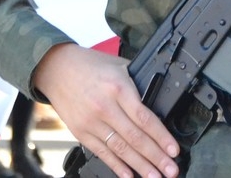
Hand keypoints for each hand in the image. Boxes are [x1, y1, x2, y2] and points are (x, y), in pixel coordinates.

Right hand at [32, 43, 179, 177]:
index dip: (161, 137)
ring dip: (140, 166)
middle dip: (156, 157)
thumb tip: (158, 100)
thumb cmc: (89, 65)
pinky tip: (129, 175)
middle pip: (135, 138)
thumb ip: (137, 83)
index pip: (144, 118)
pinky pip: (102, 153)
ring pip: (121, 149)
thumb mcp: (118, 65)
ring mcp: (91, 122)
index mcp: (118, 88)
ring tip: (155, 177)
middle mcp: (105, 106)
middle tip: (171, 170)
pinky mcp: (81, 132)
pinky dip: (117, 166)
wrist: (56, 68)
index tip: (173, 150)